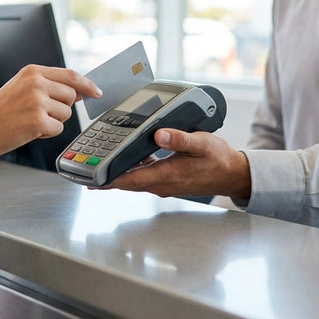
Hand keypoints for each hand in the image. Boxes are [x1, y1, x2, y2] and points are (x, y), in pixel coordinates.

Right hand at [0, 64, 100, 157]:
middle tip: (39, 112)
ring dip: (53, 121)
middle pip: (70, 96)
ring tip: (30, 120)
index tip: (96, 92)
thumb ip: (49, 86)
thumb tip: (78, 92)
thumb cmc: (0, 112)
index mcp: (32, 71)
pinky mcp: (38, 121)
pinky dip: (47, 133)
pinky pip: (58, 128)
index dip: (86, 84)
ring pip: (66, 114)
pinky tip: (29, 130)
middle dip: (60, 108)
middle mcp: (36, 83)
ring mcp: (38, 101)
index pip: (70, 75)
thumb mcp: (22, 88)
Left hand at [102, 129, 251, 199]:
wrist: (232, 174)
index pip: (132, 179)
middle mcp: (163, 184)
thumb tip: (159, 134)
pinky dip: (132, 170)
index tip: (92, 179)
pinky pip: (144, 177)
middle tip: (86, 172)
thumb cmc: (218, 159)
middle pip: (128, 182)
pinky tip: (127, 158)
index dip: (110, 180)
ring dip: (118, 174)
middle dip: (106, 178)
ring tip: (100, 164)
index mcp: (168, 175)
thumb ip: (180, 138)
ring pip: (134, 180)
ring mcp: (165, 184)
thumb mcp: (202, 142)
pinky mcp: (168, 181)